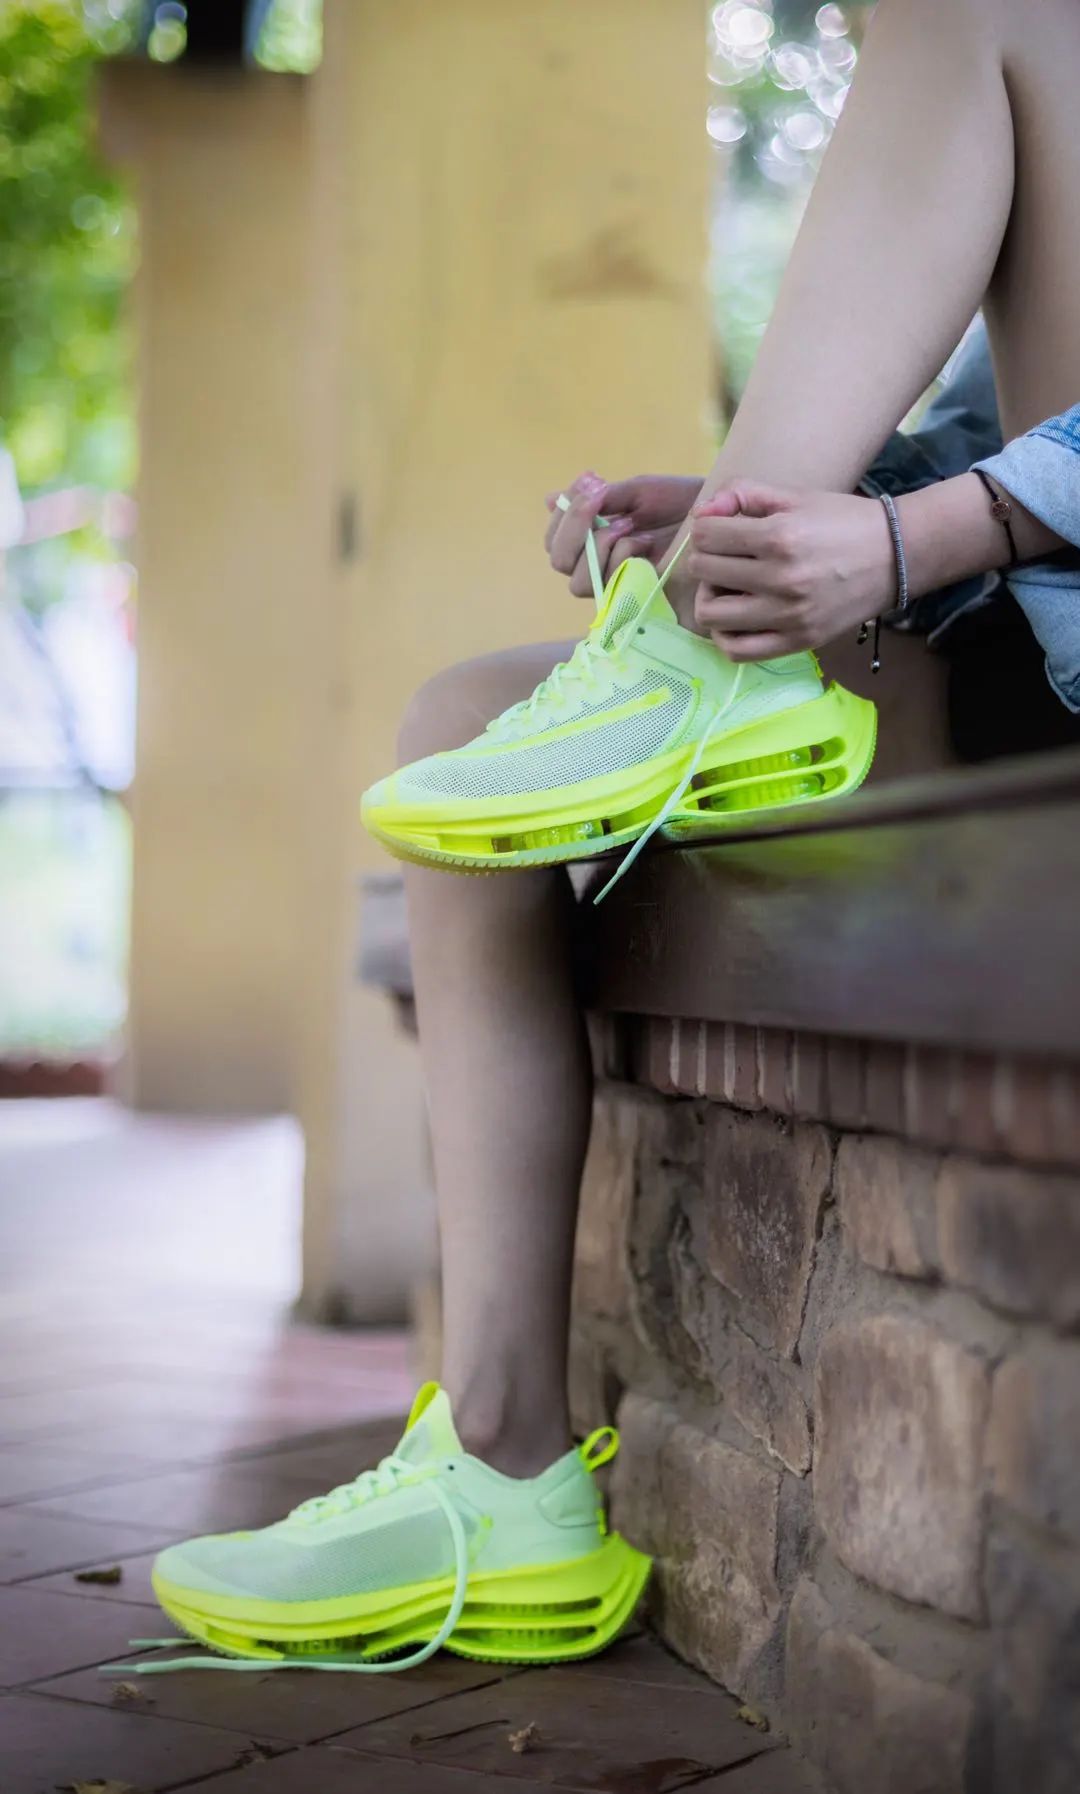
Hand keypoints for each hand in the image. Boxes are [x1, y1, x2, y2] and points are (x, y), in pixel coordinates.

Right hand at [545, 472, 703, 597]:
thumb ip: (595, 500)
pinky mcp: (635, 598)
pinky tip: (644, 540)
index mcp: (589, 539)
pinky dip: (621, 556)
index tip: (593, 480)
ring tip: (629, 524)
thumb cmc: (677, 502)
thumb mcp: (635, 493)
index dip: (564, 512)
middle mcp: (596, 566)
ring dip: (599, 544)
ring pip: (578, 581)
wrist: (714, 516)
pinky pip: (608, 585)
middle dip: (575, 527)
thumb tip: (549, 500)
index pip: (553, 539)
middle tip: (602, 499)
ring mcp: (615, 584)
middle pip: (558, 561)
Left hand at [688, 481, 895, 659]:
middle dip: (707, 560)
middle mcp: (781, 579)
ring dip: (710, 598)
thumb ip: (744, 494)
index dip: (706, 529)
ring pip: (711, 615)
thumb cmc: (843, 522)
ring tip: (729, 589)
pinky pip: (738, 651)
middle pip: (704, 572)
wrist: (896, 556)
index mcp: (779, 536)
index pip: (706, 536)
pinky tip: (736, 619)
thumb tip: (702, 513)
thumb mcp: (796, 497)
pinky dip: (725, 636)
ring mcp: (788, 616)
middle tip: (726, 558)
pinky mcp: (798, 642)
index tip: (721, 531)